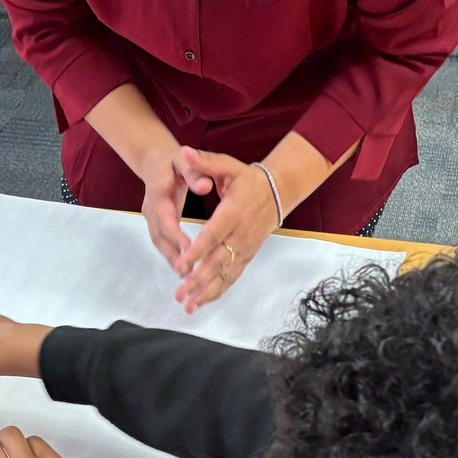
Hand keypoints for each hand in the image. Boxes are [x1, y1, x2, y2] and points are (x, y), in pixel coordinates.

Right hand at [136, 139, 194, 267]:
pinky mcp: (156, 224)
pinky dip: (173, 256)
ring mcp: (151, 218)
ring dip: (172, 260)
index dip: (176, 235)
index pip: (165, 217)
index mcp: (158, 193)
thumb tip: (205, 186)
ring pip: (160, 243)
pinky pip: (163, 243)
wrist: (156, 161)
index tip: (189, 249)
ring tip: (188, 277)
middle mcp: (151, 208)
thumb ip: (194, 172)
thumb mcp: (184, 160)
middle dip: (172, 255)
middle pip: (159, 236)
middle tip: (187, 273)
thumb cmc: (174, 161)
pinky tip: (185, 270)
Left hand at [170, 148, 277, 312]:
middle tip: (180, 292)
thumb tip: (184, 152)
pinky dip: (217, 291)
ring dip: (206, 291)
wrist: (278, 192)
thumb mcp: (228, 166)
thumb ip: (204, 162)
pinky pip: (232, 277)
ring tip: (188, 305)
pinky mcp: (247, 257)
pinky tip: (202, 303)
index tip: (182, 264)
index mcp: (233, 213)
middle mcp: (240, 235)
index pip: (213, 234)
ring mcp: (245, 249)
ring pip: (225, 274)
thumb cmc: (249, 179)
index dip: (198, 251)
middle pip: (218, 261)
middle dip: (198, 279)